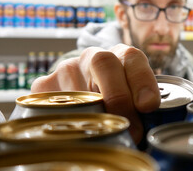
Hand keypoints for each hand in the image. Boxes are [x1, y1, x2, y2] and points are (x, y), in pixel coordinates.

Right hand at [31, 44, 160, 143]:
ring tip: (107, 136)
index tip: (149, 104)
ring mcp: (66, 69)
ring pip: (79, 86)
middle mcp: (93, 56)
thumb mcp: (134, 99)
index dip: (141, 79)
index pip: (131, 57)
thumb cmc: (118, 100)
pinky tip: (80, 133)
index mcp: (121, 56)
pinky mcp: (43, 86)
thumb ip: (143, 105)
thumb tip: (149, 127)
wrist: (85, 93)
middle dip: (119, 96)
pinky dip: (69, 121)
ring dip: (95, 115)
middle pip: (104, 63)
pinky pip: (52, 102)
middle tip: (131, 129)